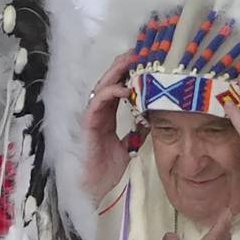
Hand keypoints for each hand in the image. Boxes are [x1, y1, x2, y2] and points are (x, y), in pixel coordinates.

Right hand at [81, 52, 142, 202]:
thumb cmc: (105, 170)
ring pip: (104, 85)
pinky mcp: (88, 121)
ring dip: (118, 72)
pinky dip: (112, 91)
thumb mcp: (128, 148)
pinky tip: (127, 88)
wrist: (93, 187)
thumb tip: (151, 123)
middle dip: (125, 65)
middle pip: (111, 81)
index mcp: (107, 116)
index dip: (130, 74)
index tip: (146, 62)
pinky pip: (99, 100)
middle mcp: (99, 112)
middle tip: (141, 52)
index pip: (118, 88)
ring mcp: (93, 115)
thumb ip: (137, 134)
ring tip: (134, 60)